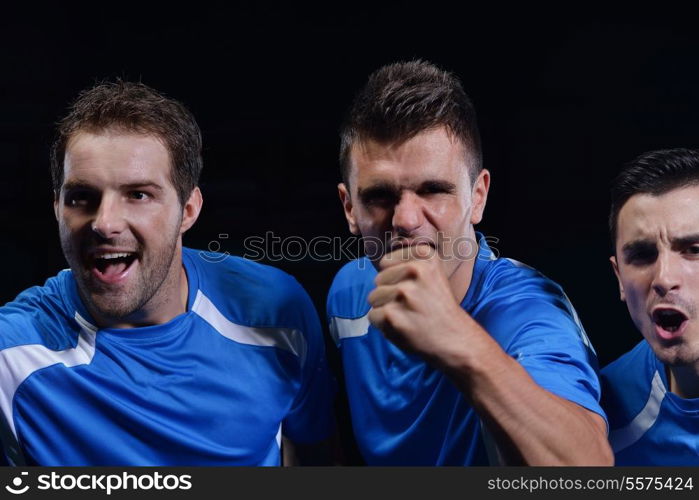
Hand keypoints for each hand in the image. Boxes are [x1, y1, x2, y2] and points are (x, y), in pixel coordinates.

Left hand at [367, 244, 473, 365]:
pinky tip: (404, 327)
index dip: (395, 278)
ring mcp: (403, 292)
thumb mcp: (432, 274)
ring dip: (386, 309)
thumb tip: (381, 264)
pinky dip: (384, 325)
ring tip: (408, 316)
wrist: (455, 339)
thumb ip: (408, 264)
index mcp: (425, 256)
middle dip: (389, 294)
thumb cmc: (439, 308)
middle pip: (378, 279)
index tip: (414, 289)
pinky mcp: (392, 313)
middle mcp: (414, 270)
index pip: (386, 262)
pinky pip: (372, 316)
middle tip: (412, 306)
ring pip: (373, 297)